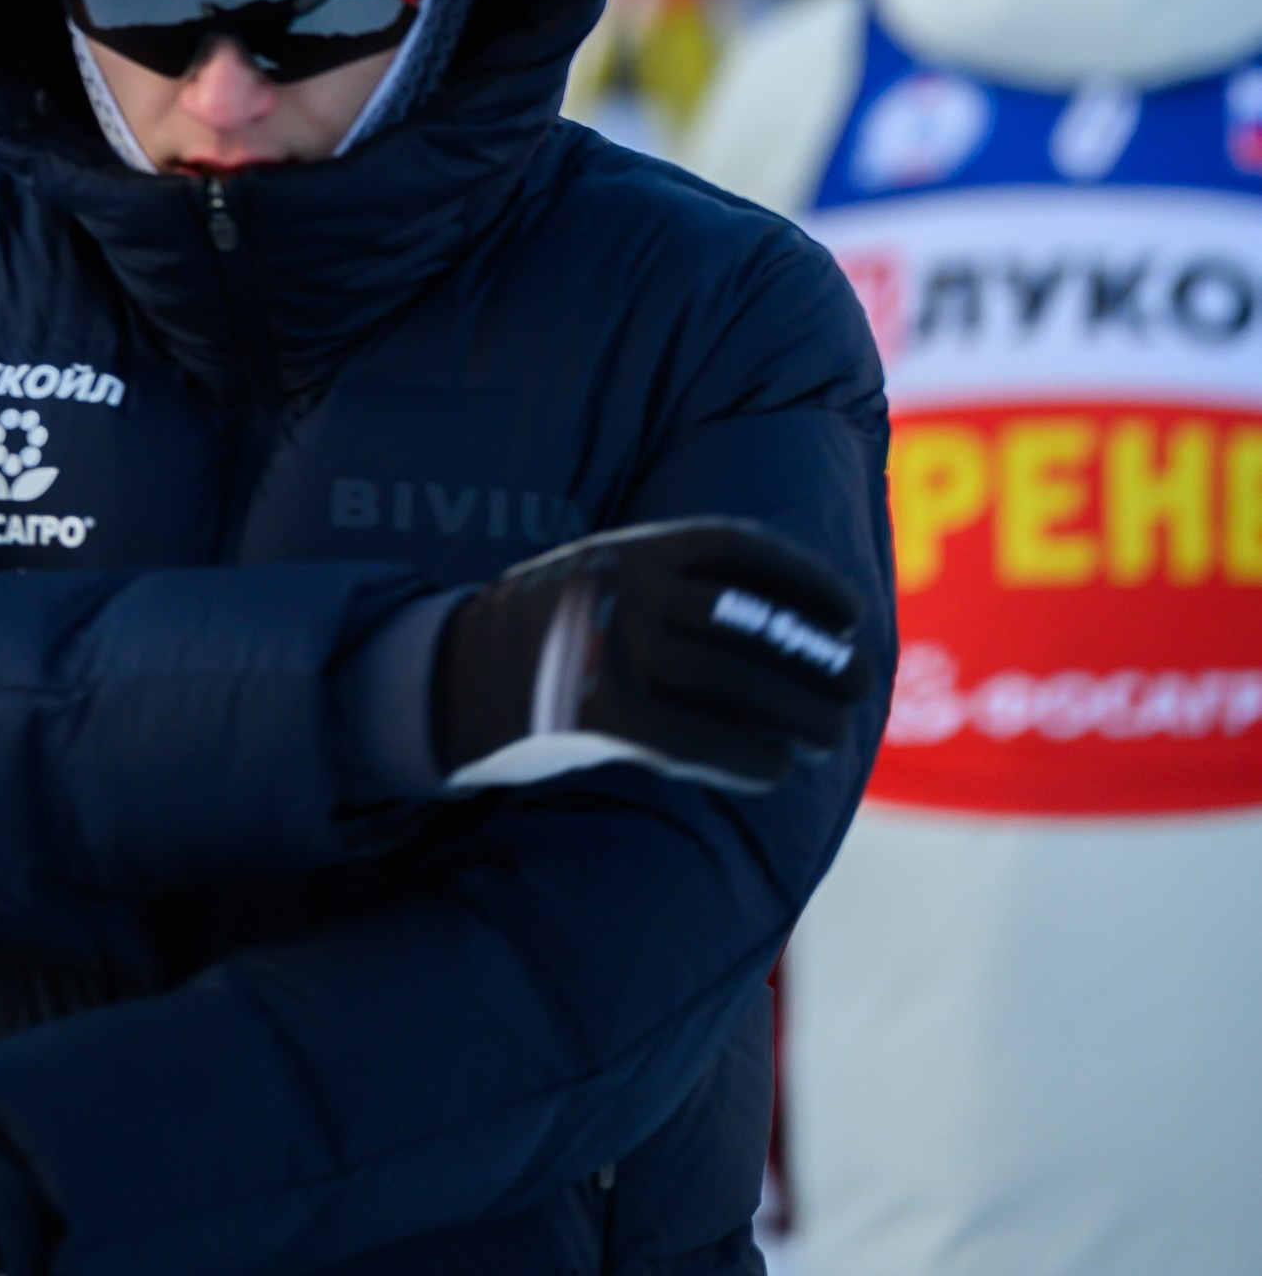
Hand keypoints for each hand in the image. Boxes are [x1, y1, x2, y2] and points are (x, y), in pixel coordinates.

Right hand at [432, 516, 871, 792]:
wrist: (454, 673)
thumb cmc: (557, 631)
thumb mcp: (610, 576)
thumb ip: (679, 585)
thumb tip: (789, 624)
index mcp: (633, 544)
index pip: (739, 547)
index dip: (805, 578)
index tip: (852, 612)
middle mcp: (626, 585)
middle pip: (748, 620)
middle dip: (816, 656)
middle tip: (860, 686)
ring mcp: (608, 646)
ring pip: (731, 680)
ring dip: (796, 711)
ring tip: (830, 735)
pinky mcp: (595, 711)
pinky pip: (693, 737)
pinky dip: (746, 756)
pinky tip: (774, 769)